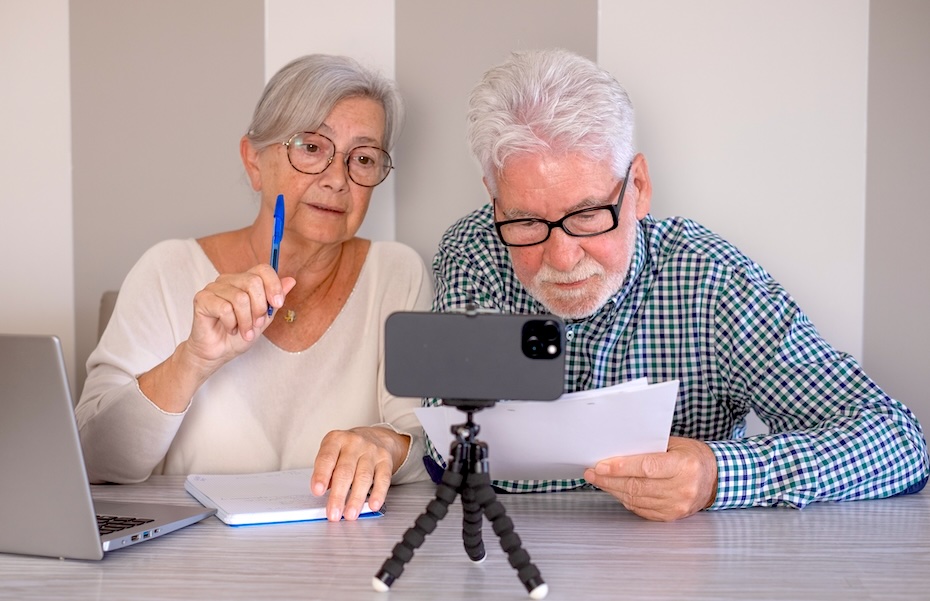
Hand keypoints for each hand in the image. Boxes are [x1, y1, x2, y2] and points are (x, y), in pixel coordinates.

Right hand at [138, 265, 295, 412]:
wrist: (218, 352)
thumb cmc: (239, 335)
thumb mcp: (264, 318)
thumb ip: (275, 300)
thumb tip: (291, 280)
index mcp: (244, 281)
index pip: (263, 269)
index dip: (273, 285)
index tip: (277, 304)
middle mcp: (228, 280)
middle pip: (253, 282)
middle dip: (259, 308)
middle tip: (256, 324)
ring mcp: (213, 288)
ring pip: (240, 298)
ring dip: (246, 320)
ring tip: (244, 331)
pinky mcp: (202, 299)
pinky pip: (224, 308)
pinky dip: (231, 323)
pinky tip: (229, 328)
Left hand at [310, 427, 409, 520]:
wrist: (375, 437)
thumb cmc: (348, 450)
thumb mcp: (332, 453)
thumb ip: (327, 471)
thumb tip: (324, 491)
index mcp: (336, 440)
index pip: (327, 458)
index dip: (321, 476)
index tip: (317, 492)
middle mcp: (354, 443)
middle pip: (345, 471)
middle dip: (338, 495)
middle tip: (334, 513)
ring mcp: (371, 451)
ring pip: (364, 477)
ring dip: (356, 498)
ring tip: (350, 514)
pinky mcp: (385, 460)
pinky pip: (383, 478)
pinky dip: (378, 494)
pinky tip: (373, 505)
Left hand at [583, 436, 717, 520]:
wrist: (715, 479)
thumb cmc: (692, 457)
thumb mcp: (675, 444)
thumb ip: (649, 448)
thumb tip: (616, 451)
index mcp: (684, 466)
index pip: (647, 467)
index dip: (621, 467)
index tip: (600, 465)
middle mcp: (682, 488)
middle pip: (637, 485)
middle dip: (609, 479)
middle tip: (592, 473)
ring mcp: (677, 505)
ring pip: (636, 499)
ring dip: (613, 490)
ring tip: (599, 481)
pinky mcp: (671, 516)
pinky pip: (641, 509)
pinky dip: (625, 499)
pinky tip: (616, 490)